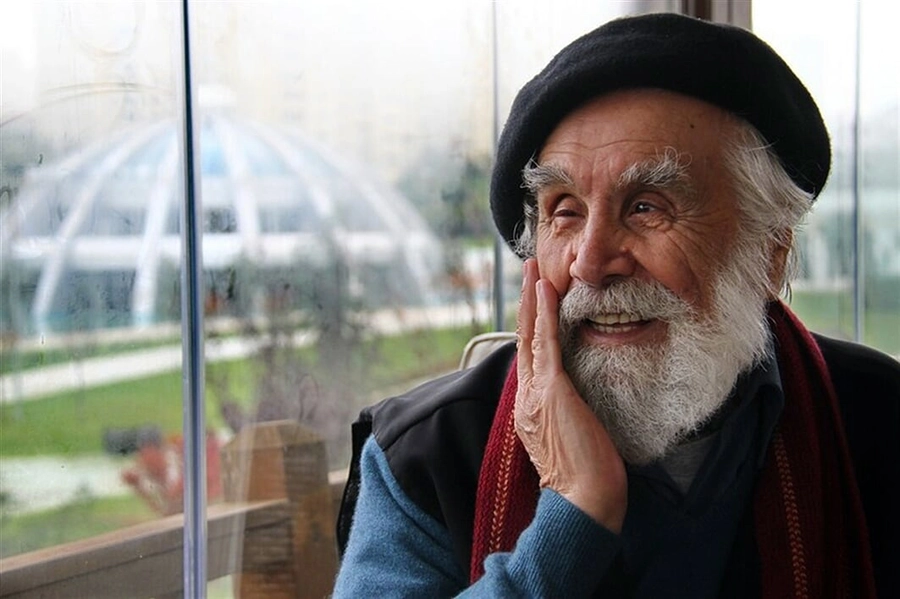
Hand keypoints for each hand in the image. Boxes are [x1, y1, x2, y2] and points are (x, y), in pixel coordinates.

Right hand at [515, 259, 626, 532]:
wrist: (583, 501)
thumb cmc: (586, 479)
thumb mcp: (571, 440)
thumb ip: (567, 417)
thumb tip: (577, 403)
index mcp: (529, 411)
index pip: (528, 361)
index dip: (529, 330)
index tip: (534, 306)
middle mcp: (525, 398)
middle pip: (522, 341)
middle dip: (525, 305)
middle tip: (528, 273)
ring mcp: (534, 393)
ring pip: (529, 335)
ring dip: (532, 299)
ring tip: (533, 270)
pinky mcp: (550, 389)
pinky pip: (545, 342)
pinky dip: (544, 313)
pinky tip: (546, 291)